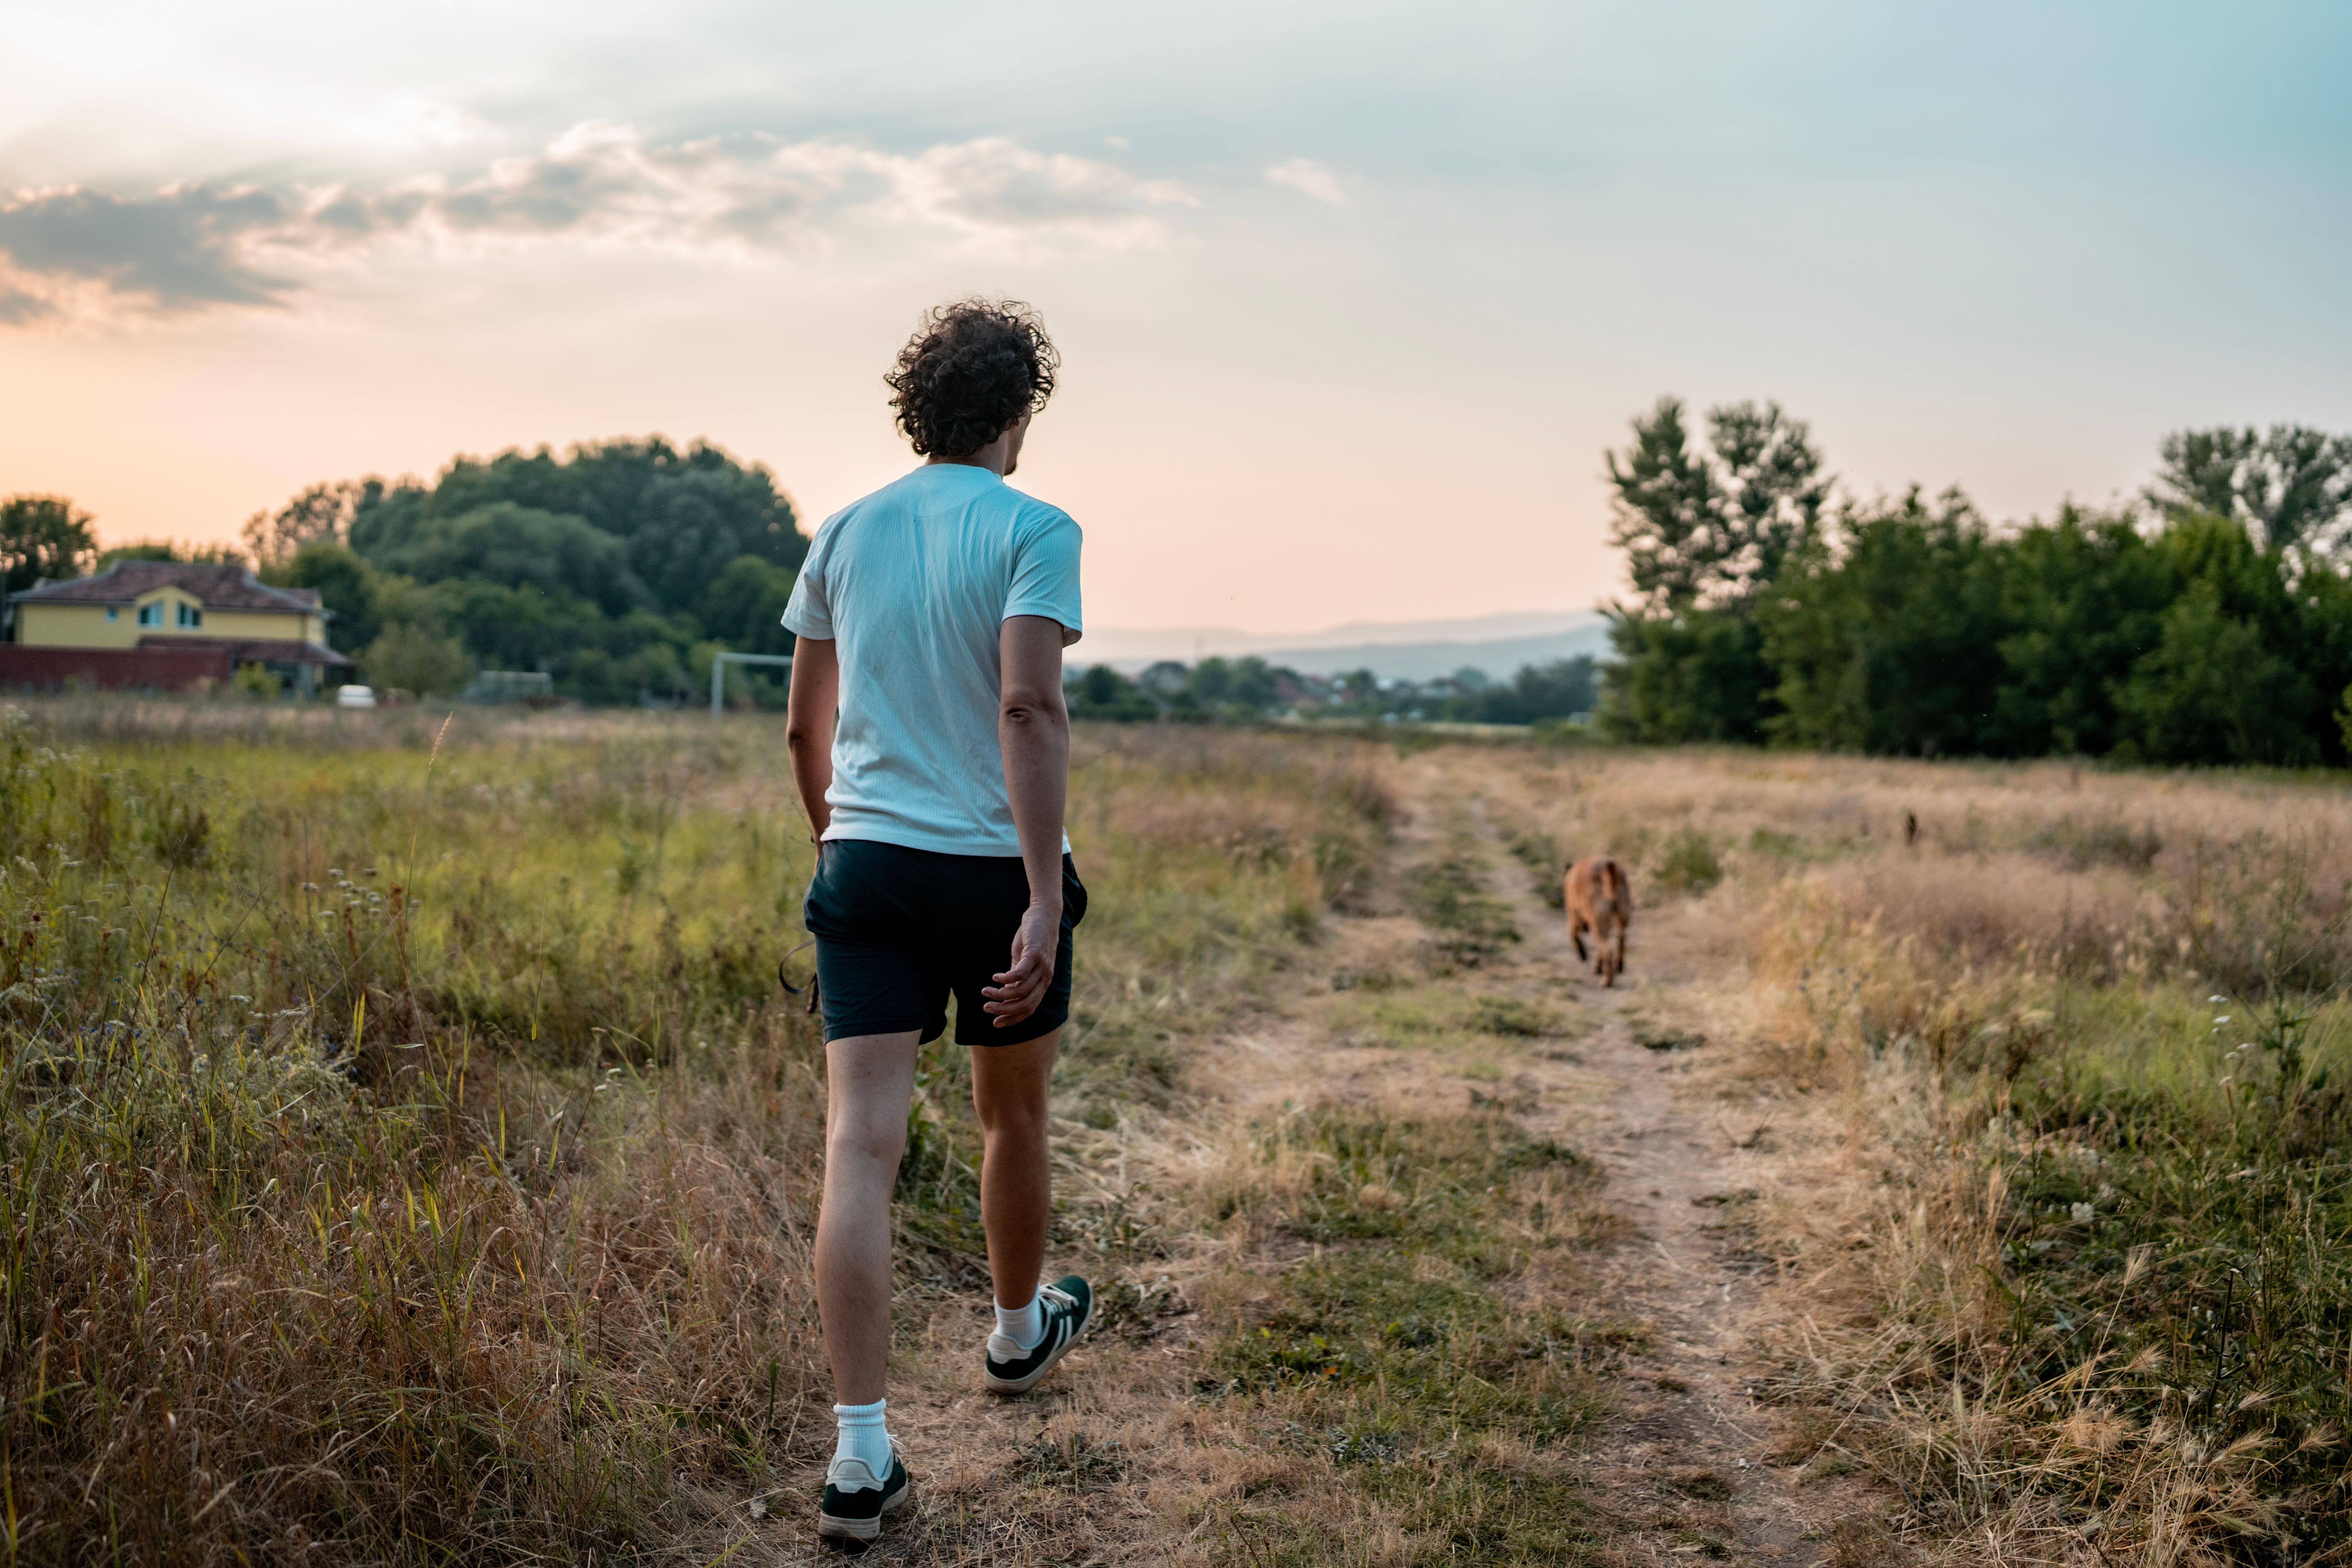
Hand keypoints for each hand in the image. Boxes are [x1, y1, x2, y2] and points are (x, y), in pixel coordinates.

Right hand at [981, 902, 1060, 1026]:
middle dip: (1003, 1010)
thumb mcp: (1024, 962)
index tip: (996, 1023)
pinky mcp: (1035, 954)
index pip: (1029, 1009)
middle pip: (1025, 1004)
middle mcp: (1045, 978)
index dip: (1012, 1019)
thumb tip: (1004, 993)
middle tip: (986, 1007)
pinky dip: (1005, 979)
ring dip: (1000, 994)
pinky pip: (1019, 974)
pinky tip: (995, 977)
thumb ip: (1017, 978)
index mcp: (1043, 983)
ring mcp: (1042, 967)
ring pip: (1020, 991)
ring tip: (986, 991)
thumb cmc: (1033, 939)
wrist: (1045, 915)